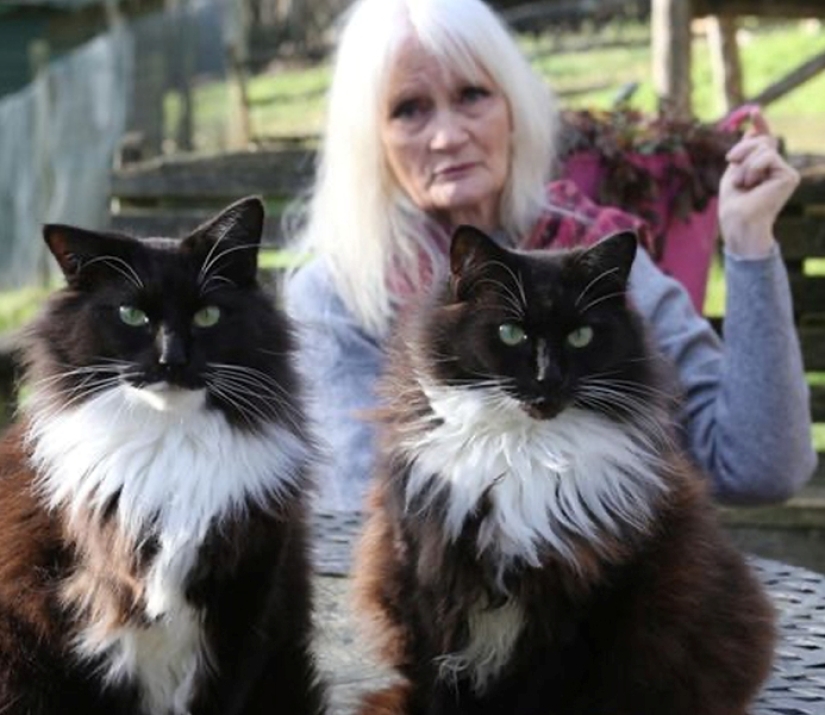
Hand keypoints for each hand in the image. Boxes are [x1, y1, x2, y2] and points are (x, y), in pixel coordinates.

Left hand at [718, 108, 799, 257]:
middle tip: (731, 162)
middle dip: (742, 148)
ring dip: (745, 164)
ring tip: (744, 184)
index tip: (754, 111)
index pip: (764, 141)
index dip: (760, 125)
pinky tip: (752, 184)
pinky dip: (753, 168)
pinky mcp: (789, 176)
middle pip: (761, 140)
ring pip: (763, 147)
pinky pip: (768, 156)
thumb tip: (754, 129)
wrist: (738, 222)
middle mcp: (778, 168)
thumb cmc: (733, 203)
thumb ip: (745, 151)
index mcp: (764, 168)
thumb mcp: (735, 170)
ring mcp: (785, 172)